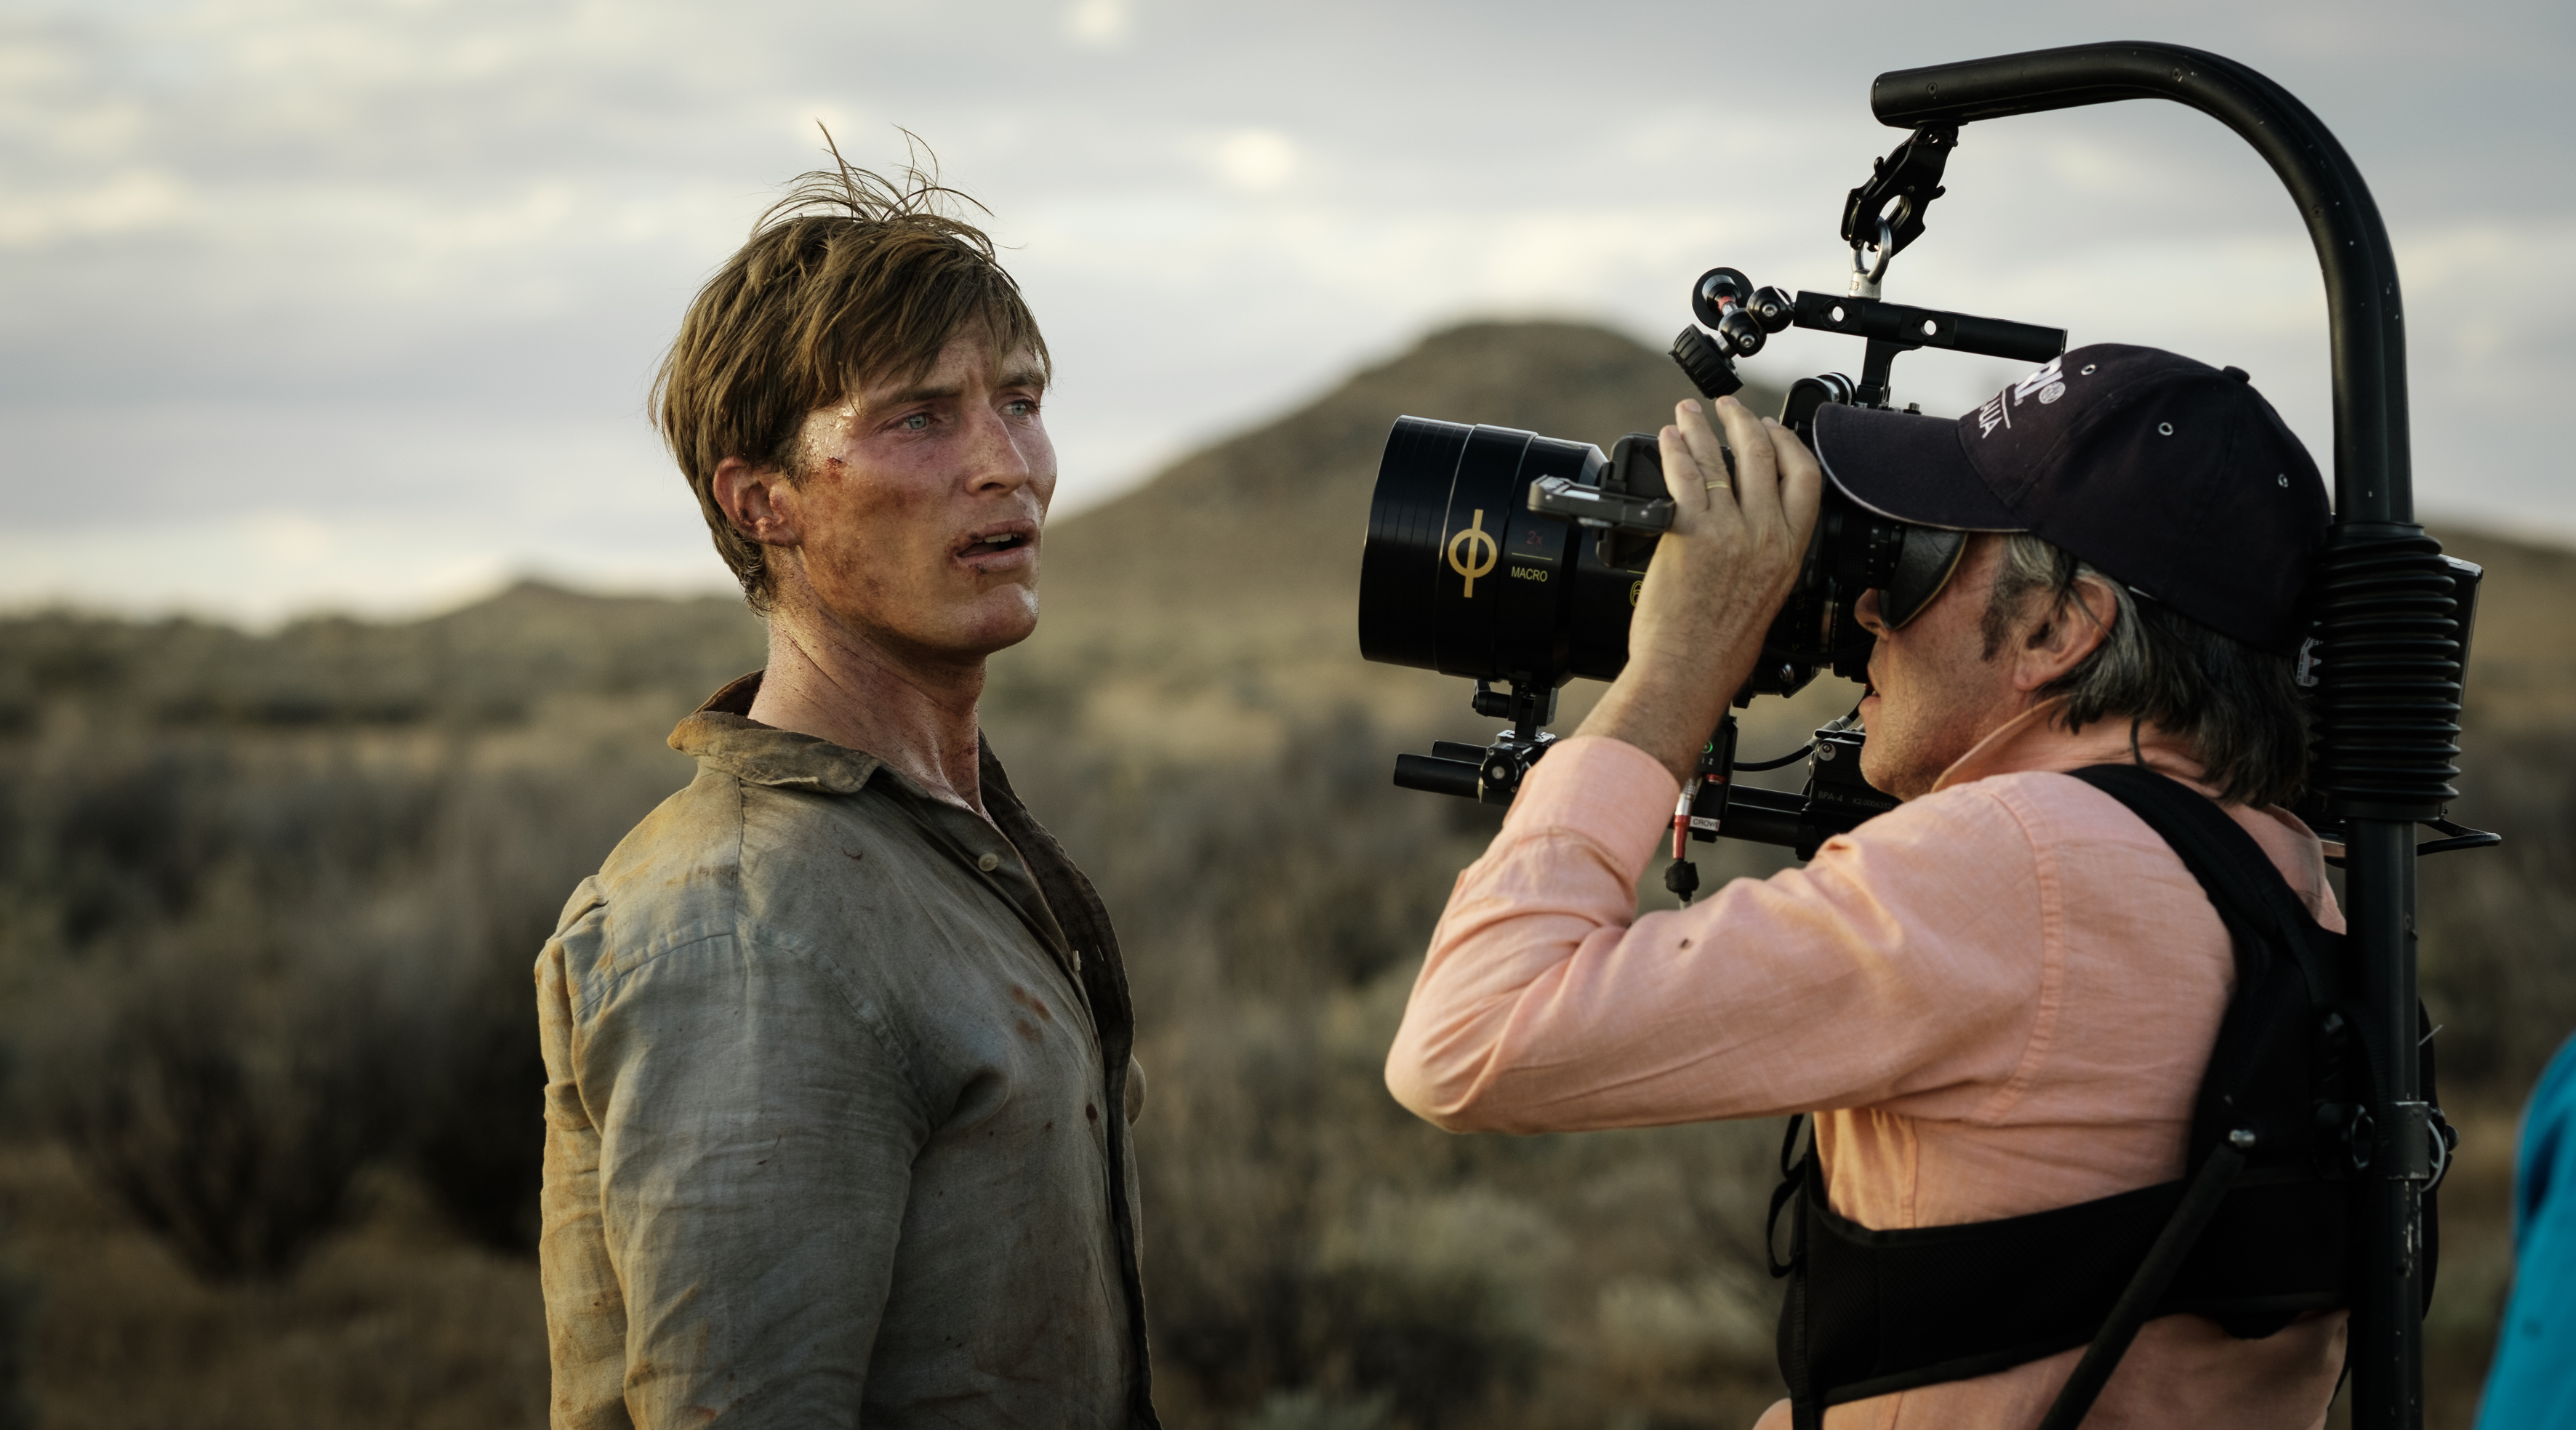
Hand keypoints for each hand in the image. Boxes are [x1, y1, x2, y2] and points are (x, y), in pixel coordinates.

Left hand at [1574, 395, 1821, 783]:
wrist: (1687, 673)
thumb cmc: (1719, 650)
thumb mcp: (1765, 598)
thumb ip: (1765, 557)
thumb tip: (1750, 527)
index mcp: (1789, 552)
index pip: (1805, 479)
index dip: (1789, 444)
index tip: (1772, 429)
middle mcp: (1764, 537)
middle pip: (1762, 457)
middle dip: (1744, 423)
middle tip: (1728, 409)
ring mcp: (1728, 533)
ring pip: (1720, 460)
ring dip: (1702, 428)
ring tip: (1689, 413)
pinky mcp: (1690, 533)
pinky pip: (1685, 477)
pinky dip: (1675, 451)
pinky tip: (1668, 440)